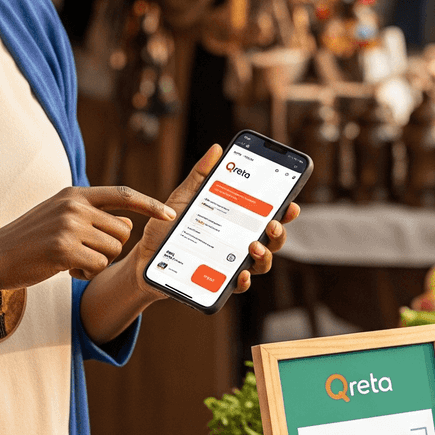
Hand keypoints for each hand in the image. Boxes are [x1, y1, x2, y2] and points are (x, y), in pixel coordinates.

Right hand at [0, 186, 175, 290]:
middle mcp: (75, 206)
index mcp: (75, 194)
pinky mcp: (64, 250)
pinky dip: (85, 273)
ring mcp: (69, 227)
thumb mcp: (60, 215)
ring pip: (112, 251)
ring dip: (95, 262)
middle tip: (81, 251)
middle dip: (109, 247)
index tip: (170, 214)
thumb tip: (128, 226)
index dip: (150, 205)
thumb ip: (92, 215)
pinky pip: (97, 267)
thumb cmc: (31, 240)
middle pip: (122, 232)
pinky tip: (64, 269)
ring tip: (68, 259)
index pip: (123, 194)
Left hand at [130, 144, 299, 297]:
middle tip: (272, 224)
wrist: (144, 257)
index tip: (291, 204)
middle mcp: (239, 242)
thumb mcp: (183, 198)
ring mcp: (231, 263)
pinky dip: (243, 281)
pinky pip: (238, 286)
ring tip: (254, 246)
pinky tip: (240, 274)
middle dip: (279, 232)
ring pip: (261, 263)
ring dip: (265, 256)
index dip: (284, 212)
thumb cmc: (166, 226)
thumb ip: (200, 176)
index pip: (266, 215)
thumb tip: (216, 149)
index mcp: (235, 221)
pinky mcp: (218, 282)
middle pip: (272, 240)